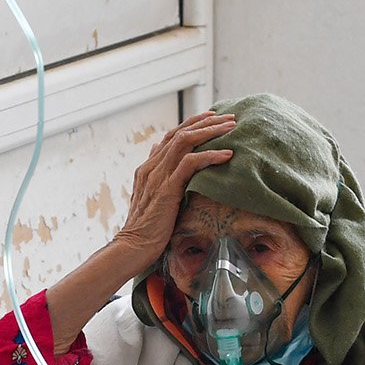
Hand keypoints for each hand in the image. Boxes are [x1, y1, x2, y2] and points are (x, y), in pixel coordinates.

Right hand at [112, 110, 236, 269]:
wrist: (133, 247)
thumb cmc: (146, 229)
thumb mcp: (150, 199)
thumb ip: (156, 178)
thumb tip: (157, 155)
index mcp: (147, 168)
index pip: (170, 136)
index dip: (192, 124)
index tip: (212, 117)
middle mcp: (151, 167)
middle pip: (179, 133)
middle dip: (206, 122)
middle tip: (229, 117)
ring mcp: (157, 176)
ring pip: (184, 141)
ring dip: (210, 132)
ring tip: (231, 128)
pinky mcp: (166, 189)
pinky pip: (190, 164)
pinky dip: (210, 156)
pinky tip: (227, 154)